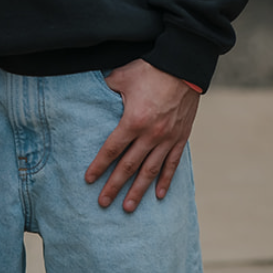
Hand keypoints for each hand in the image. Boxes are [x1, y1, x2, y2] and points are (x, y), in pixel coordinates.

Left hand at [84, 59, 198, 212]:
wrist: (184, 65)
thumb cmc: (151, 69)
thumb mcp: (122, 76)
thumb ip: (106, 88)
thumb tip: (90, 93)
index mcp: (133, 120)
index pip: (112, 149)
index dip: (99, 165)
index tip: (88, 179)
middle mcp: (151, 134)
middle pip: (128, 166)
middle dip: (114, 186)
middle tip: (103, 203)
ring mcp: (168, 138)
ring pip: (150, 170)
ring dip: (138, 190)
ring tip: (128, 207)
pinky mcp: (181, 137)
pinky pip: (172, 163)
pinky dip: (165, 180)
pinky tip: (158, 195)